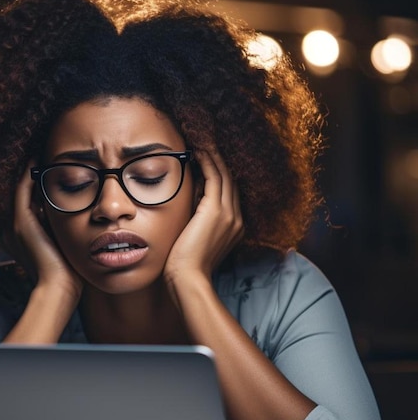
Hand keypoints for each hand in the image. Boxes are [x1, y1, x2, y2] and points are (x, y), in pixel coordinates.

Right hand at [12, 162, 82, 302]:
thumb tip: (82, 210)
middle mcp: (12, 227)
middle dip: (33, 175)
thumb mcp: (65, 243)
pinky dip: (29, 173)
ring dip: (31, 170)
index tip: (53, 168)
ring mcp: (14, 224)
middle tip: (46, 155)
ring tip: (43, 152)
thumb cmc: (68, 271)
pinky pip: (23, 189)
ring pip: (20, 188)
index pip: (28, 201)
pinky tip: (39, 159)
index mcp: (21, 234)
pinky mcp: (21, 221)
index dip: (37, 184)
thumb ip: (64, 227)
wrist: (59, 287)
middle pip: (23, 193)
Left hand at [164, 147, 243, 287]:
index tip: (207, 160)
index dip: (220, 175)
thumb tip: (191, 196)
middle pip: (231, 181)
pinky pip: (214, 177)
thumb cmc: (184, 264)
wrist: (187, 278)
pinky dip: (208, 162)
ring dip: (214, 157)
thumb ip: (197, 219)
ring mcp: (229, 214)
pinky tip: (198, 151)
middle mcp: (236, 218)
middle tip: (206, 143)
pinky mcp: (216, 210)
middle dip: (219, 161)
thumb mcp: (195, 237)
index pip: (229, 193)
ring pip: (225, 176)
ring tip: (202, 141)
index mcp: (234, 226)